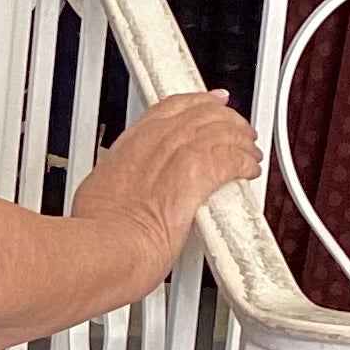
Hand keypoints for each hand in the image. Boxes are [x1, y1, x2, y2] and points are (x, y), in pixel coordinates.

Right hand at [70, 91, 262, 297]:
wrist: (109, 247)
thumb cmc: (99, 231)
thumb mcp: (100, 191)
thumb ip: (121, 182)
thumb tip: (123, 191)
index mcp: (132, 142)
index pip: (170, 108)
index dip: (196, 102)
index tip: (210, 103)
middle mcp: (156, 140)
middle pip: (202, 113)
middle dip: (227, 119)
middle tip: (240, 129)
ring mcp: (178, 153)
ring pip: (222, 131)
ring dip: (241, 141)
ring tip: (250, 152)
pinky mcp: (200, 173)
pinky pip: (234, 157)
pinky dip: (246, 162)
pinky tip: (250, 170)